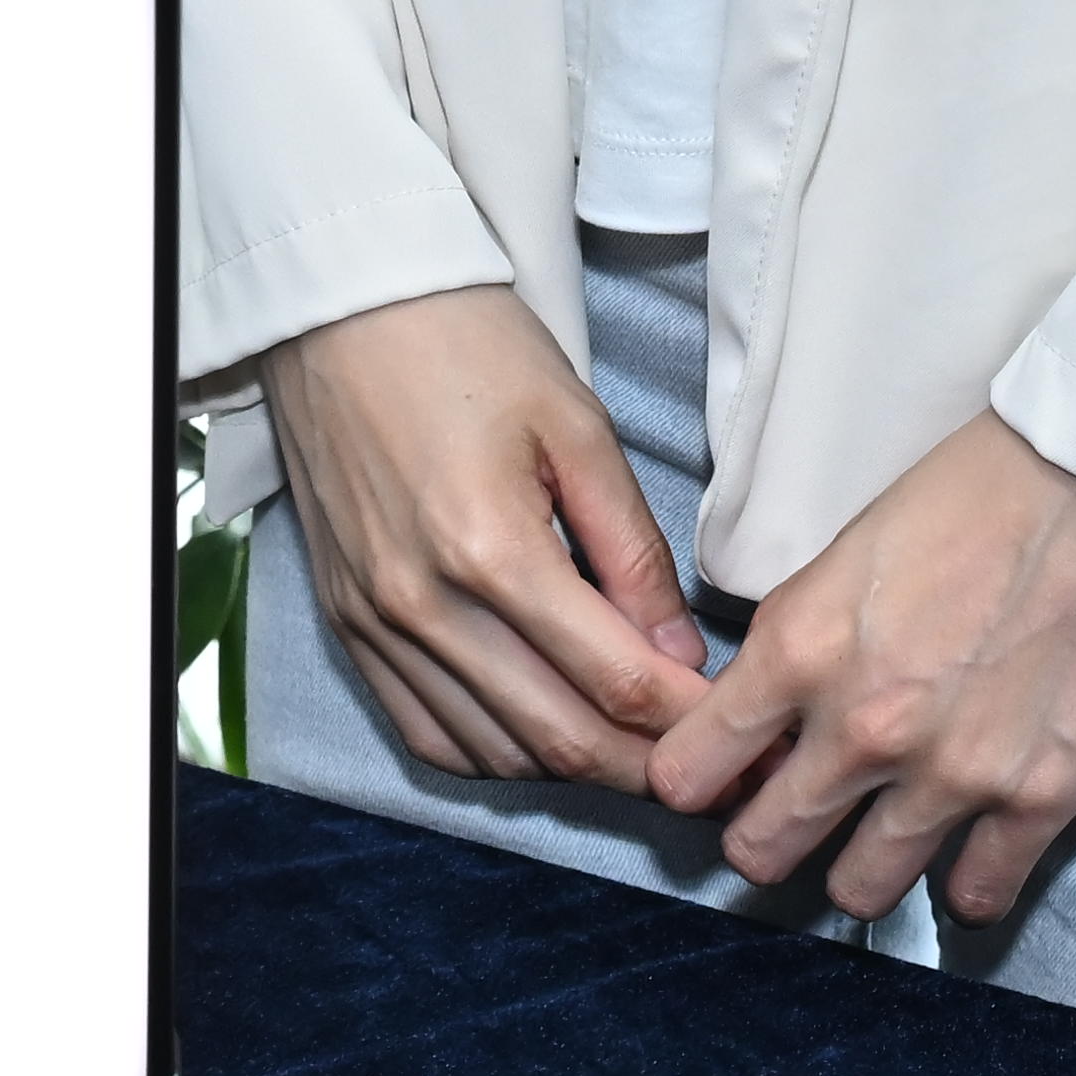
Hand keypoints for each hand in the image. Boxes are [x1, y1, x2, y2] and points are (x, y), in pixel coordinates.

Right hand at [259, 281, 704, 789]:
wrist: (341, 307)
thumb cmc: (467, 346)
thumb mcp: (578, 428)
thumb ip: (632, 549)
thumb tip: (678, 653)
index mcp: (490, 549)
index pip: (613, 681)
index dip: (686, 721)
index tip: (733, 727)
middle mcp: (424, 605)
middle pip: (557, 738)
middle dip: (644, 767)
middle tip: (701, 766)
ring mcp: (376, 623)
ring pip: (494, 754)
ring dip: (573, 767)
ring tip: (635, 750)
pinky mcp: (347, 625)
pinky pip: (426, 734)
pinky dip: (494, 756)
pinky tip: (542, 735)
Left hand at [646, 410, 1075, 930]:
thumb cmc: (973, 493)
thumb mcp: (843, 557)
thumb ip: (794, 647)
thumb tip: (763, 723)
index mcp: (798, 651)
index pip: (686, 774)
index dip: (699, 780)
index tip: (728, 776)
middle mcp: (862, 729)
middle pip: (762, 851)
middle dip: (767, 839)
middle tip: (798, 816)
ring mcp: (952, 774)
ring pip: (857, 891)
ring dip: (861, 870)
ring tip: (882, 838)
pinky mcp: (1040, 797)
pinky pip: (974, 899)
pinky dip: (965, 886)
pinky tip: (968, 854)